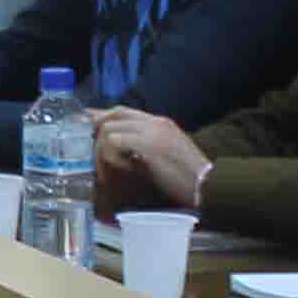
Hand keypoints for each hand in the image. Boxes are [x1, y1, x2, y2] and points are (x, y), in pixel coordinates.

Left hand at [91, 109, 211, 208]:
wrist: (209, 186)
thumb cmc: (188, 178)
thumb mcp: (165, 156)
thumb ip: (144, 148)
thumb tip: (119, 149)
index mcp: (160, 123)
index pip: (124, 111)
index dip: (102, 118)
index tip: (87, 128)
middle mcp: (155, 122)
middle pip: (114, 114)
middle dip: (97, 130)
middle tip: (90, 150)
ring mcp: (152, 131)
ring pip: (109, 129)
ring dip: (103, 153)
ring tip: (110, 173)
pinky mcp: (149, 144)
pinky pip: (114, 142)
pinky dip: (112, 158)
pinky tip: (126, 171)